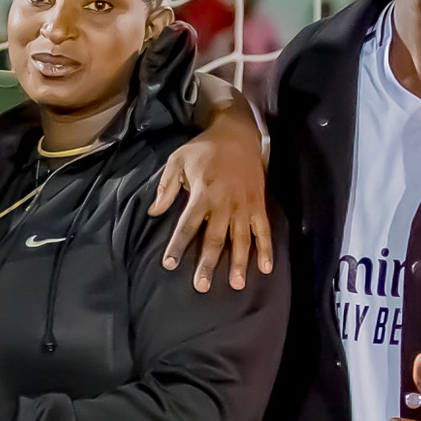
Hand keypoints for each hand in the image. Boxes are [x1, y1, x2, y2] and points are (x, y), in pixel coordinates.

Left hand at [147, 98, 274, 292]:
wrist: (239, 133)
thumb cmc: (204, 149)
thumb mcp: (178, 161)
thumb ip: (166, 187)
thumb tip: (154, 211)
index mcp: (203, 194)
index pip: (188, 225)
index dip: (178, 245)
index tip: (169, 264)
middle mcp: (224, 204)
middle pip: (215, 239)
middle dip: (208, 264)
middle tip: (201, 286)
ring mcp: (244, 206)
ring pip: (241, 240)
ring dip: (238, 263)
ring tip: (235, 285)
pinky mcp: (258, 205)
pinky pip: (264, 230)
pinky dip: (266, 249)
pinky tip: (265, 268)